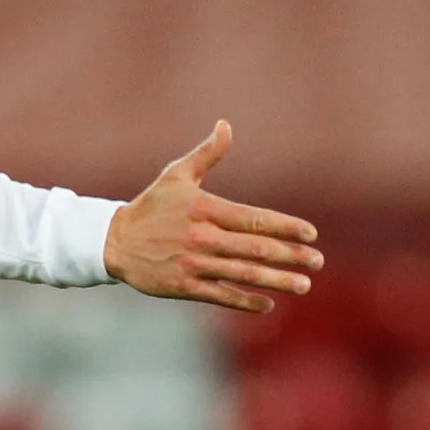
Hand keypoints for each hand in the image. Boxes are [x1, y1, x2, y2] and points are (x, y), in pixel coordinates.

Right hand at [104, 121, 321, 313]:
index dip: (287, 227)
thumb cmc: (150, 207)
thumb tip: (225, 126)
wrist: (113, 242)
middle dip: (291, 256)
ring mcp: (193, 263)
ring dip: (277, 280)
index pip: (256, 219)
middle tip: (317, 262)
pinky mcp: (183, 286)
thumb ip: (206, 154)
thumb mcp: (176, 176)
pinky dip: (246, 301)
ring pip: (244, 274)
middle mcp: (203, 237)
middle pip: (257, 248)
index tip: (312, 235)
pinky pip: (221, 295)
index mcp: (206, 209)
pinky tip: (267, 304)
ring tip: (303, 285)